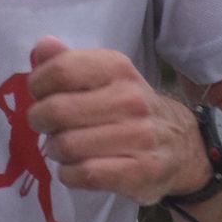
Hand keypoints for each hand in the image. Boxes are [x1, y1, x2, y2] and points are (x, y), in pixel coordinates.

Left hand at [24, 35, 207, 206]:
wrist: (182, 146)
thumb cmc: (130, 109)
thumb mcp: (106, 77)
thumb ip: (69, 62)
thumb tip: (42, 46)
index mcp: (118, 69)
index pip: (62, 70)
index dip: (38, 84)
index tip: (40, 94)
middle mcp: (131, 100)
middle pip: (58, 110)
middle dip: (40, 121)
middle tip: (46, 126)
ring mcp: (139, 138)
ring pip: (68, 145)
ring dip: (54, 150)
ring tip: (62, 148)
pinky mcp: (140, 173)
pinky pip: (85, 174)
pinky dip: (69, 174)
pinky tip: (74, 168)